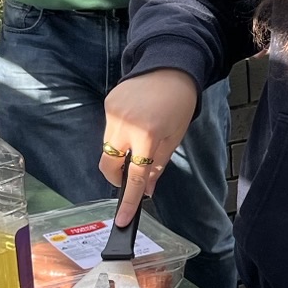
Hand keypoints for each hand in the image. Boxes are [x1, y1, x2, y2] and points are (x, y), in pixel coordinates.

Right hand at [100, 71, 199, 225]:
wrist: (170, 67)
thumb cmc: (179, 105)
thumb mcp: (174, 138)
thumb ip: (157, 166)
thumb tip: (145, 190)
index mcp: (147, 136)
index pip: (134, 177)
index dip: (129, 201)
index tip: (122, 220)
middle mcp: (125, 125)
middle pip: (109, 165)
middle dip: (116, 177)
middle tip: (130, 176)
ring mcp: (113, 113)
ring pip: (108, 147)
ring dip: (121, 151)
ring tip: (140, 136)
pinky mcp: (108, 103)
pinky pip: (108, 128)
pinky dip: (119, 133)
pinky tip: (135, 120)